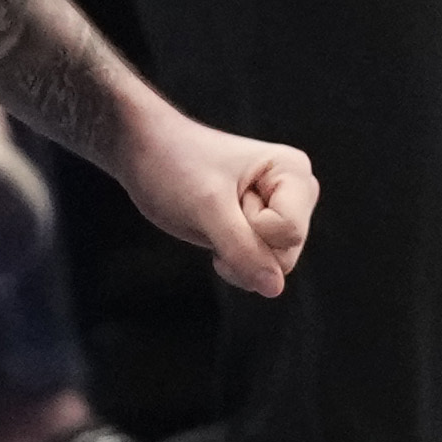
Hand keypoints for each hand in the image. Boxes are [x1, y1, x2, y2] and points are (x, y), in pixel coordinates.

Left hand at [127, 111, 314, 298]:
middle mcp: (297, 192)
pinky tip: (214, 233)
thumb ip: (243, 250)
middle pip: (285, 253)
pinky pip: (258, 267)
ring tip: (213, 219)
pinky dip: (232, 261)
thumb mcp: (207, 208)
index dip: (250, 227)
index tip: (226, 196)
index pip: (289, 233)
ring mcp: (280, 212)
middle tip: (216, 211)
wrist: (145, 152)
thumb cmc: (174, 166)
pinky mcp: (260, 228)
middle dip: (243, 245)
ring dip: (235, 255)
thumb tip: (275, 289)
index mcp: (294, 171)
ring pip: (273, 266)